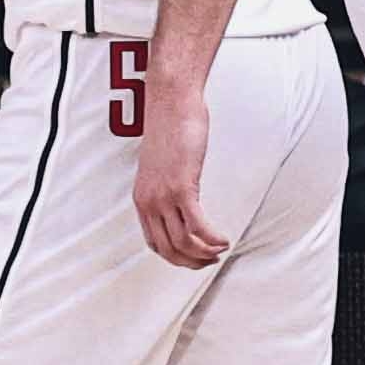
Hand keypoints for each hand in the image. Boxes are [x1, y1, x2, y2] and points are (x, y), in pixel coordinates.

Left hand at [130, 55, 228, 269]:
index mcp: (142, 198)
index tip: (194, 258)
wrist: (170, 102)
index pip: (155, 243)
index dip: (176, 257)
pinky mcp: (182, 187)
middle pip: (169, 249)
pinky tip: (223, 239)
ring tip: (220, 250)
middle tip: (211, 261)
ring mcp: (164, 197)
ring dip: (205, 253)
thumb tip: (180, 198)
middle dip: (192, 262)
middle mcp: (149, 202)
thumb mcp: (161, 164)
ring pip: (184, 243)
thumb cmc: (170, 126)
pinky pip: (197, 226)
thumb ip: (165, 185)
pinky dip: (212, 239)